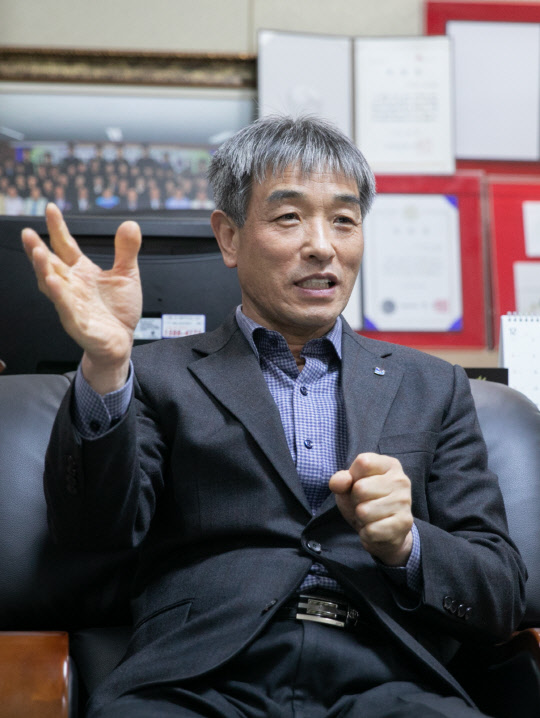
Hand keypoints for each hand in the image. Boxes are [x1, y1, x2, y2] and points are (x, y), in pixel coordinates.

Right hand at [21, 203, 141, 393]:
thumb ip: (126, 251)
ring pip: (52, 285)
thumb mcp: (127, 275)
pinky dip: (59, 296)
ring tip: (37, 252)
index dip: (57, 228)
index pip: (65, 246)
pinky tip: (53, 283)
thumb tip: (130, 224)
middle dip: (37, 249)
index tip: (50, 209)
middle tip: (28, 233)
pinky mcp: (77, 323)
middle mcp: (72, 286)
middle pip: (50, 264)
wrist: (121, 342)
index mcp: (81, 272)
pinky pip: (65, 308)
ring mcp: (71, 304)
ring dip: (42, 269)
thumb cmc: (119, 311)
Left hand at [329, 453, 412, 565]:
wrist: (383, 532)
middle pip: (360, 488)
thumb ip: (340, 480)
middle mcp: (401, 480)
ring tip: (370, 517)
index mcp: (389, 464)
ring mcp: (405, 502)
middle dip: (355, 501)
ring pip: (364, 511)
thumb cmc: (364, 502)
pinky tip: (375, 528)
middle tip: (364, 504)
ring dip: (361, 518)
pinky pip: (371, 530)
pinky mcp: (404, 523)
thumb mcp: (348, 487)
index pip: (363, 462)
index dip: (352, 477)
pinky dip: (367, 533)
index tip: (358, 484)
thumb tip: (338, 482)